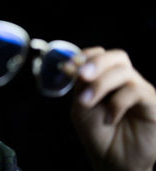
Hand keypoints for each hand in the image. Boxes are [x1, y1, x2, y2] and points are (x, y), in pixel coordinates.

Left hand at [68, 47, 155, 170]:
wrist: (112, 159)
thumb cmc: (97, 132)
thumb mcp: (81, 106)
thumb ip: (79, 85)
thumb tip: (69, 65)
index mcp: (105, 76)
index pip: (99, 54)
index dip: (84, 56)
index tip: (67, 66)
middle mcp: (124, 79)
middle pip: (116, 56)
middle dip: (96, 63)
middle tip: (81, 75)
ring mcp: (139, 89)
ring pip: (124, 72)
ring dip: (101, 85)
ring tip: (87, 103)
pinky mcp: (151, 102)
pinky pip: (136, 91)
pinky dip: (117, 103)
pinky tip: (109, 119)